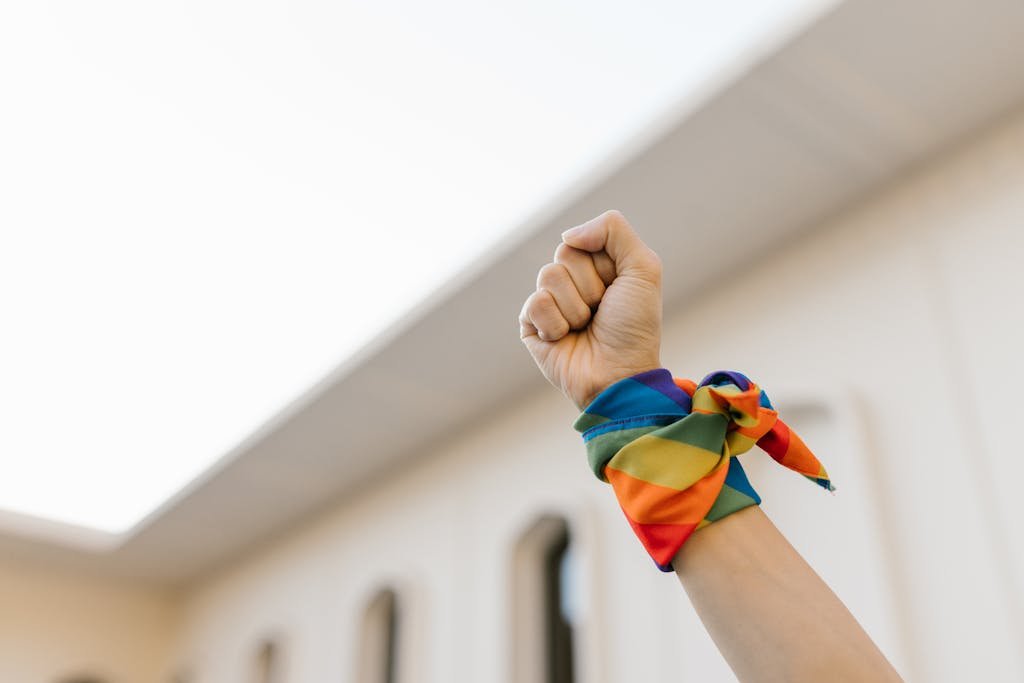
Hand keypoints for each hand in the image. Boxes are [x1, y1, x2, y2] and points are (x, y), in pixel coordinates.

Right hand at [518, 210, 663, 410]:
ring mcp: (550, 302)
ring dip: (575, 307)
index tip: (618, 289)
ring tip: (585, 327)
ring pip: (548, 276)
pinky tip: (566, 338)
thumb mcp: (643, 269)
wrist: (618, 374)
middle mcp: (573, 281)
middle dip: (589, 285)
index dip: (604, 264)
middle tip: (601, 311)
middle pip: (564, 254)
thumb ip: (613, 229)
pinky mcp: (531, 324)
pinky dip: (556, 323)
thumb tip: (567, 235)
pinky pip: (535, 303)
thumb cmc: (634, 328)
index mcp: (598, 266)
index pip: (584, 240)